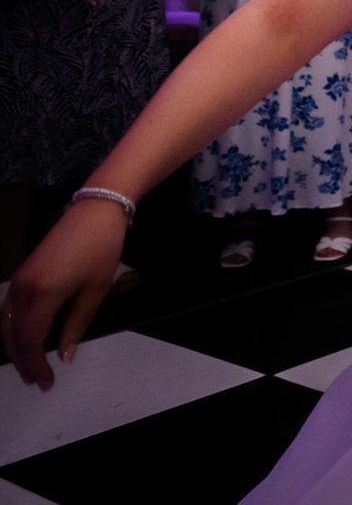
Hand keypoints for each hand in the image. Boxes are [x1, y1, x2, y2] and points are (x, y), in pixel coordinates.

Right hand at [2, 197, 128, 388]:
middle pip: (13, 336)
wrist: (95, 211)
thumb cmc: (101, 247)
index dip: (35, 365)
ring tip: (28, 367)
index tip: (47, 381)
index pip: (29, 341)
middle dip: (22, 362)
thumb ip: (76, 326)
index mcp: (42, 294)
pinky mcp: (21, 274)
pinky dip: (12, 329)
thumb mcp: (96, 290)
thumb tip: (64, 355)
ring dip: (14, 348)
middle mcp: (22, 288)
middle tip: (37, 381)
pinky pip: (8, 310)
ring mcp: (18, 280)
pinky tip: (23, 340)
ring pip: (5, 324)